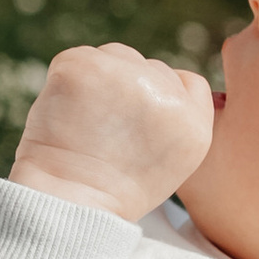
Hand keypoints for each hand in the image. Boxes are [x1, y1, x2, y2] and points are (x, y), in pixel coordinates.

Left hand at [10, 42, 214, 224]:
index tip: (138, 119)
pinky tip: (64, 111)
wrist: (67, 202)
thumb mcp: (171, 164)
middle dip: (127, 89)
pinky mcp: (86, 67)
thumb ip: (176, 121)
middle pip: (149, 66)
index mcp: (193, 124)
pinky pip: (78, 59)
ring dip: (100, 78)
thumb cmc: (112, 190)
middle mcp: (167, 96)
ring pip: (116, 56)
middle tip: (105, 128)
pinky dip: (67, 80)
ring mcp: (127, 78)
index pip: (187, 81)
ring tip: (86, 121)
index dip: (161, 95)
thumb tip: (159, 83)